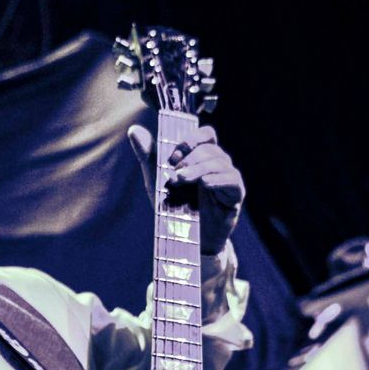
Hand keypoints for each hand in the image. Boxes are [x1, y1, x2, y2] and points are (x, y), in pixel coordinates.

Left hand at [128, 124, 244, 254]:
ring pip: (220, 163)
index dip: (192, 139)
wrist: (184, 239)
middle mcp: (218, 164)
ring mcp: (228, 178)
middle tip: (175, 174)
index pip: (207, 134)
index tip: (173, 156)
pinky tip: (205, 184)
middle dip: (190, 159)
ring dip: (199, 169)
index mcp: (202, 156)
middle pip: (210, 149)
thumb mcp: (156, 178)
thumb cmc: (173, 205)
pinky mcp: (235, 195)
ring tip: (182, 180)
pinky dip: (219, 179)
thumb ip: (147, 154)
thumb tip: (133, 130)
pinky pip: (232, 180)